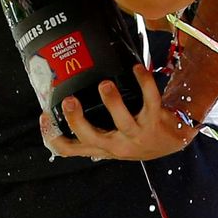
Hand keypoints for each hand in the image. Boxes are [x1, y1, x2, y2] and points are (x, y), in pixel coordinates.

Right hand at [40, 64, 198, 161]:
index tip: (44, 115)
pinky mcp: (156, 121)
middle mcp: (117, 145)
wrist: (173, 140)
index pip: (72, 149)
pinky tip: (137, 68)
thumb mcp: (113, 135)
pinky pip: (150, 100)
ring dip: (112, 102)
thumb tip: (69, 90)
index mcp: (102, 147)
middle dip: (77, 120)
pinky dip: (144, 82)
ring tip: (104, 83)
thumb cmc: (136, 133)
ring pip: (122, 122)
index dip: (54, 137)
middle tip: (68, 100)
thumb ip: (95, 123)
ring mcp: (137, 135)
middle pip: (91, 138)